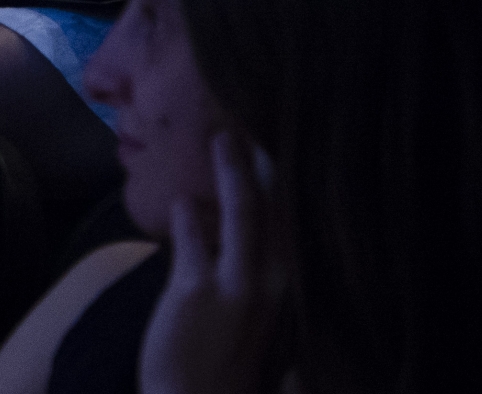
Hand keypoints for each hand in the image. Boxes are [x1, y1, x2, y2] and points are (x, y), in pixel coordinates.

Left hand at [139, 130, 287, 393]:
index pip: (298, 228)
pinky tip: (183, 198)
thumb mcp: (249, 316)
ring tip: (225, 136)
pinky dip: (188, 217)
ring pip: (245, 214)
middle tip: (260, 122)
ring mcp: (242, 287)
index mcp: (293, 289)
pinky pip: (195, 238)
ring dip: (234, 172)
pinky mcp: (200, 291)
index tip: (289, 148)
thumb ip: (243, 271)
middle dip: (273, 166)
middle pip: (281, 212)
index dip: (293, 187)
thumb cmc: (222, 361)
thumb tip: (217, 222)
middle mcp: (280, 285)